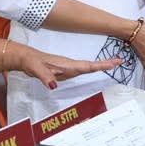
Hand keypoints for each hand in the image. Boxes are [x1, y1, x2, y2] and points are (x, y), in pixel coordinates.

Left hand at [5, 42, 120, 89]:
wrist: (25, 59)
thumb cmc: (31, 62)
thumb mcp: (36, 69)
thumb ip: (45, 77)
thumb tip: (54, 86)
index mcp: (66, 64)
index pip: (87, 65)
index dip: (101, 65)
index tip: (114, 62)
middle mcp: (69, 65)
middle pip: (91, 65)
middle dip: (105, 64)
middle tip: (119, 61)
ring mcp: (67, 68)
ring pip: (87, 67)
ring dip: (100, 66)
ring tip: (112, 64)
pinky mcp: (64, 71)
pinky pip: (80, 71)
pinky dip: (90, 70)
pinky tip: (93, 70)